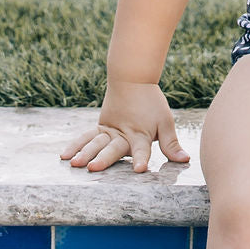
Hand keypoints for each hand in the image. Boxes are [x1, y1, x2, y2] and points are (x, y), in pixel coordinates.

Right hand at [60, 81, 189, 173]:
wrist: (132, 79)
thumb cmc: (151, 103)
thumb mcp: (165, 122)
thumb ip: (171, 144)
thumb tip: (185, 160)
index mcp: (140, 134)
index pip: (142, 149)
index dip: (142, 159)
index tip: (140, 169)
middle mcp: (123, 133)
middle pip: (113, 148)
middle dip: (104, 158)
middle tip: (94, 168)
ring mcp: (109, 130)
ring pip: (95, 142)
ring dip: (84, 153)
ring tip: (75, 164)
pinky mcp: (100, 127)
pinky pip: (86, 137)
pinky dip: (75, 145)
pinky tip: (64, 155)